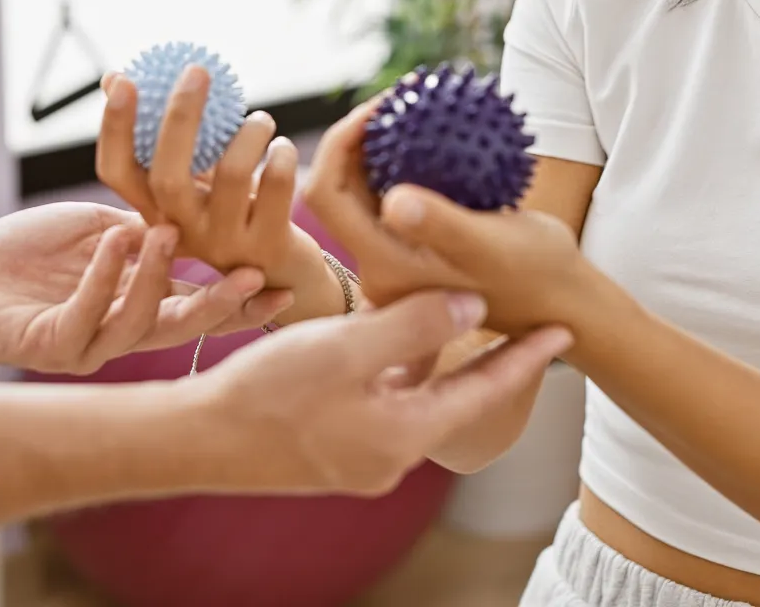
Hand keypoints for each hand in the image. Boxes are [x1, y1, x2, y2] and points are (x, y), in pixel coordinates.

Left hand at [0, 202, 289, 373]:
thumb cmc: (31, 248)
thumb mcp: (110, 227)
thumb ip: (153, 231)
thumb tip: (204, 219)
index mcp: (143, 305)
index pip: (205, 310)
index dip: (246, 305)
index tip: (288, 286)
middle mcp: (122, 333)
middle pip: (186, 328)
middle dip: (222, 306)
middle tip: (252, 276)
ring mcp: (87, 346)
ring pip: (140, 325)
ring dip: (160, 278)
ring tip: (169, 233)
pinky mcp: (47, 347)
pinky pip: (87, 316)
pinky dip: (106, 276)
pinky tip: (116, 240)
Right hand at [97, 68, 342, 322]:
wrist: (285, 274)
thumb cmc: (234, 213)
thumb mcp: (192, 179)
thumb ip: (161, 138)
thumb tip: (115, 78)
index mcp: (153, 213)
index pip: (115, 172)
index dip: (114, 126)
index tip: (123, 78)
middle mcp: (181, 232)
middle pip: (167, 173)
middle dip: (180, 116)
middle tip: (197, 71)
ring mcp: (223, 243)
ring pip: (229, 175)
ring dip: (247, 134)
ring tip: (262, 120)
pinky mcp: (268, 245)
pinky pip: (274, 188)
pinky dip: (280, 158)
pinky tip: (282, 149)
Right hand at [193, 290, 574, 494]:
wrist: (193, 439)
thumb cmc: (267, 393)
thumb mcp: (349, 348)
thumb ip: (417, 325)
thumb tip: (475, 304)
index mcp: (405, 436)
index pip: (486, 393)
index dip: (528, 358)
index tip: (566, 332)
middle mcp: (392, 456)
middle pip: (459, 398)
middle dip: (494, 360)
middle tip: (530, 323)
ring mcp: (361, 454)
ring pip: (421, 397)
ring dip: (445, 359)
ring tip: (471, 317)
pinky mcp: (334, 445)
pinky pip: (386, 401)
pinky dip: (402, 368)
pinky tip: (399, 335)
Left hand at [305, 107, 588, 333]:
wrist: (562, 301)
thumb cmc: (535, 272)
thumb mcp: (491, 246)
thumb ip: (440, 226)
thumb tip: (393, 200)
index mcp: (384, 265)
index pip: (328, 196)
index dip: (339, 143)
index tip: (381, 106)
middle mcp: (379, 264)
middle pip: (340, 188)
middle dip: (358, 136)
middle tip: (398, 97)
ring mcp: (398, 256)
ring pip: (367, 188)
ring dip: (382, 145)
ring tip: (415, 104)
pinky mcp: (419, 246)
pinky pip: (397, 193)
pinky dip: (408, 159)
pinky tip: (439, 133)